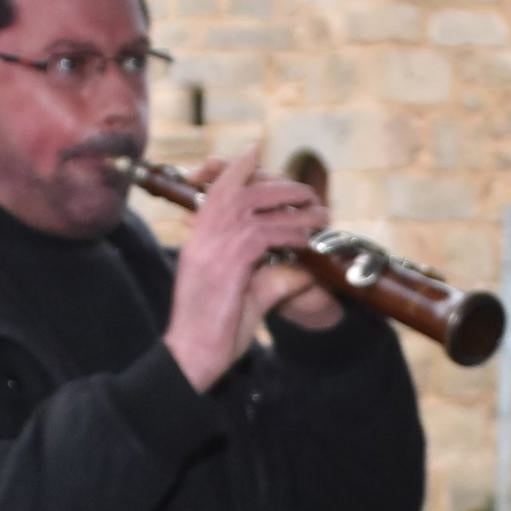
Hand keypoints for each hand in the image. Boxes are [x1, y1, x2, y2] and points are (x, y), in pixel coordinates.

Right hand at [162, 149, 330, 389]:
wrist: (192, 358)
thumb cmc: (212, 333)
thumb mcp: (241, 299)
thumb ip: (266, 281)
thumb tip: (296, 271)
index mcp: (197, 243)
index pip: (214, 193)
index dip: (234, 170)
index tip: (255, 152)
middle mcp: (201, 240)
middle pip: (236, 192)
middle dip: (273, 184)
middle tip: (304, 189)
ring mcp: (212, 250)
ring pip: (252, 208)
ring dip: (289, 205)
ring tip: (318, 209)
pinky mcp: (228, 265)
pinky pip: (263, 235)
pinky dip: (289, 232)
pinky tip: (307, 236)